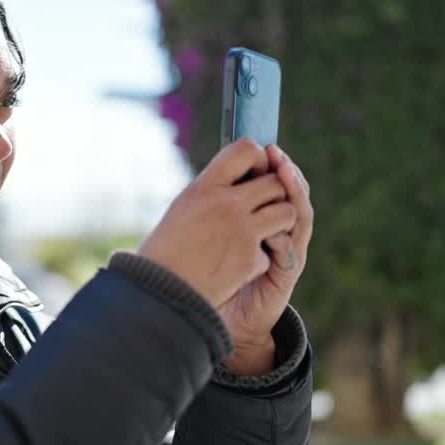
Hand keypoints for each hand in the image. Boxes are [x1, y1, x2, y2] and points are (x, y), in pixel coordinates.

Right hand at [137, 139, 298, 309]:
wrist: (157, 295)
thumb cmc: (162, 253)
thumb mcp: (181, 211)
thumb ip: (210, 194)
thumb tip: (235, 182)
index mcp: (203, 187)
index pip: (246, 149)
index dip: (258, 158)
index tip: (255, 171)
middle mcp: (225, 203)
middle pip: (275, 181)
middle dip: (275, 193)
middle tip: (265, 206)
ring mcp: (241, 231)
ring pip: (287, 212)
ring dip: (280, 223)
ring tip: (262, 233)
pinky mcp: (250, 258)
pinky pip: (272, 250)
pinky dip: (258, 260)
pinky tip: (238, 269)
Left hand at [217, 144, 312, 373]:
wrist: (226, 318)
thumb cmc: (215, 277)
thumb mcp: (209, 241)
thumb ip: (211, 218)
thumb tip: (194, 186)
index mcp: (259, 217)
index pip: (272, 181)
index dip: (269, 163)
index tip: (261, 145)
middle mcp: (278, 228)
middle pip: (291, 190)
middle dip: (284, 171)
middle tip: (275, 153)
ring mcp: (286, 248)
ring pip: (299, 212)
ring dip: (293, 192)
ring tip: (284, 174)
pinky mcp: (287, 270)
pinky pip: (293, 246)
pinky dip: (286, 234)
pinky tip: (274, 226)